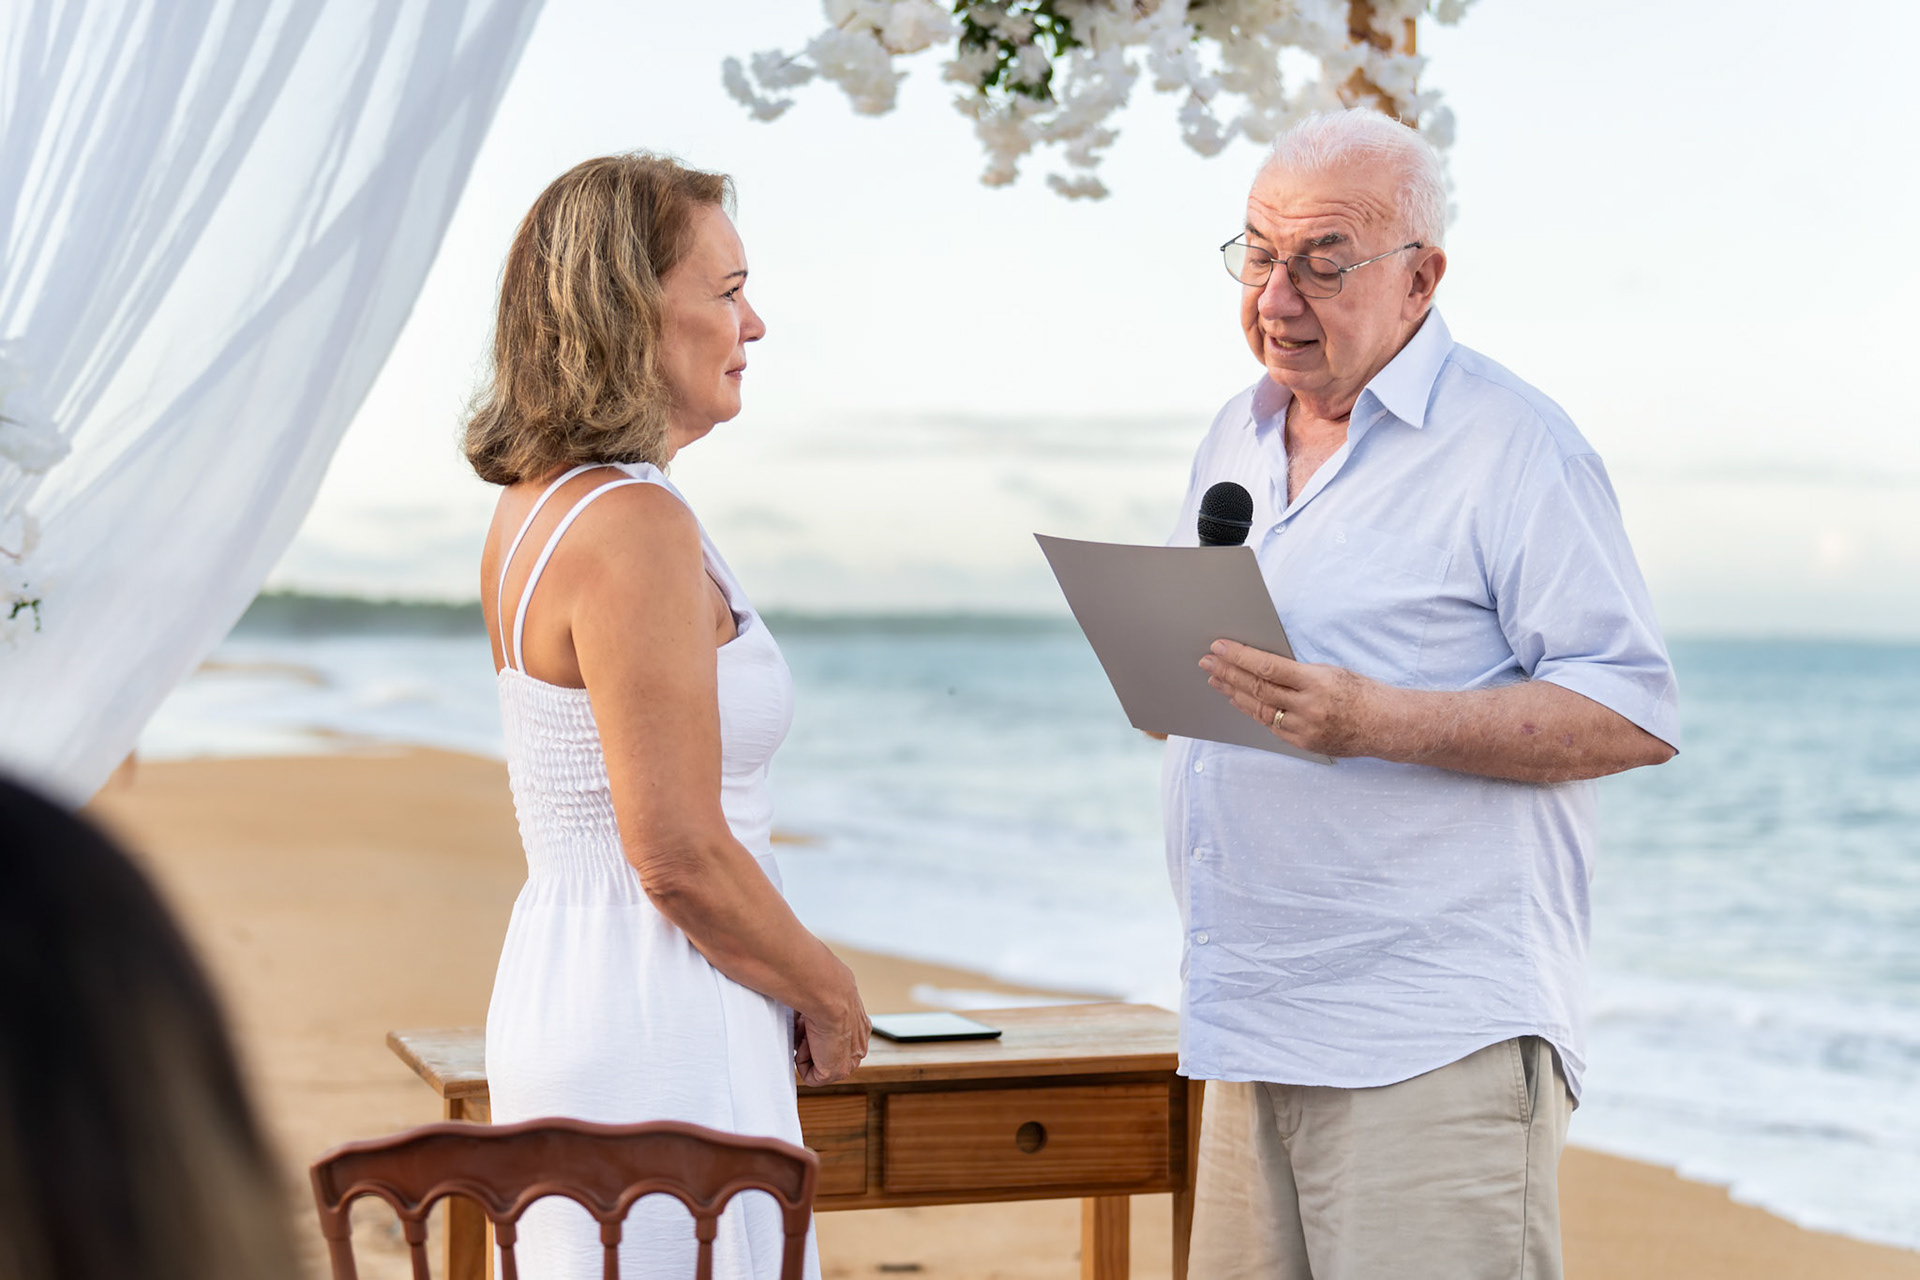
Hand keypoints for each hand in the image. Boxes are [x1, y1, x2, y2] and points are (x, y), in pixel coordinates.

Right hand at [793, 969, 869, 1085]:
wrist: (828, 995)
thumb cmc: (824, 988)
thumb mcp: (825, 996)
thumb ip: (821, 1009)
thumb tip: (803, 1013)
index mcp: (859, 1026)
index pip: (837, 1038)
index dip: (816, 1031)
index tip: (809, 1018)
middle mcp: (858, 1045)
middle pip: (826, 1052)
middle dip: (811, 1041)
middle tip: (808, 1024)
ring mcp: (848, 1060)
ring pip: (817, 1063)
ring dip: (806, 1048)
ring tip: (809, 1029)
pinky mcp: (835, 1072)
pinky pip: (810, 1076)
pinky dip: (802, 1060)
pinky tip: (810, 1040)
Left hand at [1198, 639, 1387, 758]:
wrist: (1386, 725)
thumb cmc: (1359, 692)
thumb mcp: (1329, 671)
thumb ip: (1296, 673)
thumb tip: (1259, 665)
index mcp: (1316, 682)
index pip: (1268, 667)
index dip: (1240, 656)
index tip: (1220, 647)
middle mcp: (1308, 708)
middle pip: (1257, 689)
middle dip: (1228, 673)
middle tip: (1207, 662)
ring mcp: (1304, 729)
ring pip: (1258, 710)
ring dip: (1233, 693)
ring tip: (1216, 680)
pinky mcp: (1303, 744)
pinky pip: (1270, 725)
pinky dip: (1252, 711)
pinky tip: (1239, 700)